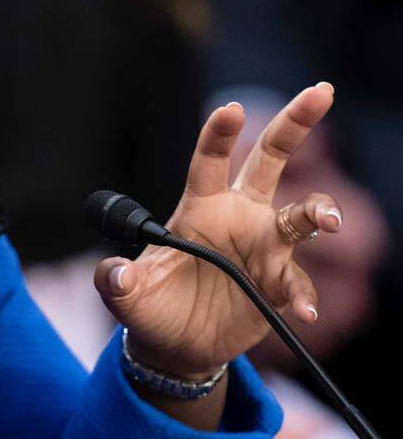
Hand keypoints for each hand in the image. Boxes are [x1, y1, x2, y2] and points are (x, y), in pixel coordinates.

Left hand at [93, 83, 340, 378]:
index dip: (219, 134)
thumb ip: (115, 281)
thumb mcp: (124, 294)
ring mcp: (263, 247)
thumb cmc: (149, 305)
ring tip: (326, 221)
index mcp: (199, 207)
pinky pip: (298, 282)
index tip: (230, 110)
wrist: (175, 346)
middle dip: (295, 124)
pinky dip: (302, 295)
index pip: (208, 161)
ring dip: (317, 212)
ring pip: (300, 215)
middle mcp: (237, 217)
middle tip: (321, 92)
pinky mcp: (278, 283)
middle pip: (269, 160)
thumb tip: (113, 274)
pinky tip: (301, 311)